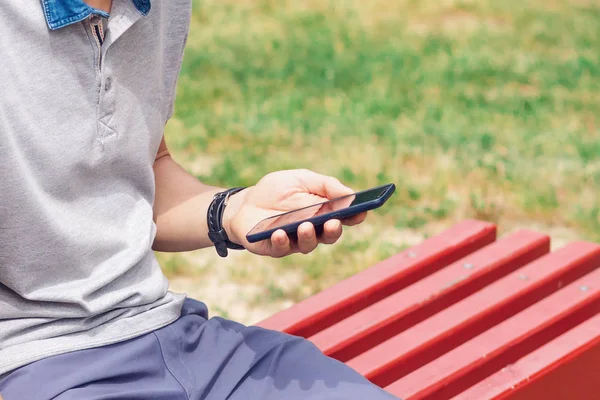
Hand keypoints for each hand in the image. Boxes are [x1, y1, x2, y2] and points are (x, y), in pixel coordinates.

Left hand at [223, 169, 366, 257]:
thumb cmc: (276, 190)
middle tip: (333, 222)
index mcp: (323, 213)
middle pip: (330, 234)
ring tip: (305, 225)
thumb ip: (325, 185)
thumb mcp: (301, 179)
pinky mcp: (275, 248)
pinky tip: (279, 232)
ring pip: (308, 244)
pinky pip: (281, 248)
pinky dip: (281, 241)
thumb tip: (350, 193)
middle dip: (333, 229)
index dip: (355, 215)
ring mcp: (295, 241)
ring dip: (308, 236)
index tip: (361, 211)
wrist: (244, 203)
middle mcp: (313, 230)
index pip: (345, 217)